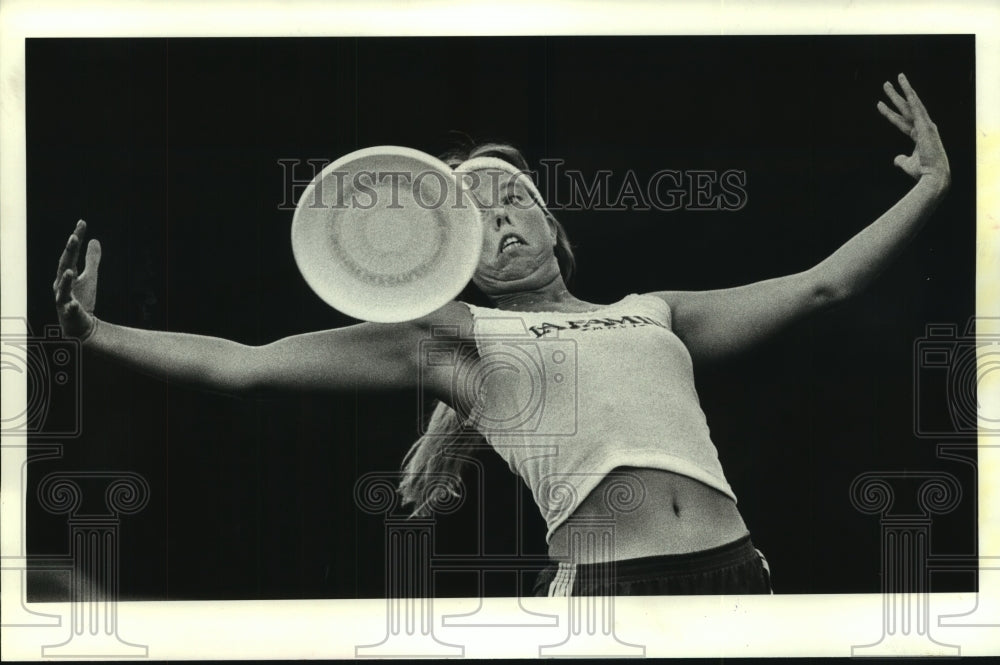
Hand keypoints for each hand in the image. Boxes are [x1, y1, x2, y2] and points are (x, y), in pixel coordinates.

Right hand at [54, 220, 101, 339]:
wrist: (79, 324)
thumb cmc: (82, 299)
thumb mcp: (89, 276)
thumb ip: (91, 259)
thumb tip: (94, 239)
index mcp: (66, 274)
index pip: (70, 253)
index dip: (76, 238)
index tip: (82, 222)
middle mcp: (61, 285)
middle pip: (64, 265)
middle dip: (68, 252)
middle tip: (74, 237)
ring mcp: (63, 300)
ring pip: (62, 289)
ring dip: (65, 280)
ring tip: (70, 270)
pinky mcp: (68, 314)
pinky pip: (69, 310)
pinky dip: (71, 307)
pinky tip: (74, 304)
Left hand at [877, 73, 950, 189]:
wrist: (932, 177)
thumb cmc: (922, 173)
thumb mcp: (907, 165)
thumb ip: (901, 160)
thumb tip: (896, 159)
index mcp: (919, 136)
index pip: (901, 121)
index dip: (889, 113)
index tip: (879, 104)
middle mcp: (923, 128)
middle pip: (906, 108)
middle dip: (896, 96)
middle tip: (886, 83)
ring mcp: (926, 126)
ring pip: (912, 103)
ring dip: (905, 90)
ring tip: (897, 77)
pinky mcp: (927, 127)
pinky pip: (918, 109)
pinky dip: (913, 98)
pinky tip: (907, 88)